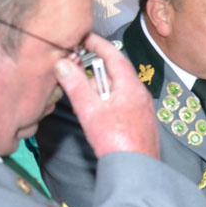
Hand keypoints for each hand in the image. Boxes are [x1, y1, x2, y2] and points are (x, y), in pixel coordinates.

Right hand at [55, 33, 158, 159]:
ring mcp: (142, 107)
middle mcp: (140, 93)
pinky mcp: (140, 120)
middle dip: (94, 66)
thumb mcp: (90, 111)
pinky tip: (96, 109)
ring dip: (99, 85)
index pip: (114, 56)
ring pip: (117, 87)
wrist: (138, 169)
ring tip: (82, 90)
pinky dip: (106, 98)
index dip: (98, 44)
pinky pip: (122, 100)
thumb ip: (76, 86)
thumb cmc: (117, 142)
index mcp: (131, 86)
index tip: (84, 36)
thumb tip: (63, 64)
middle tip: (75, 63)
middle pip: (115, 71)